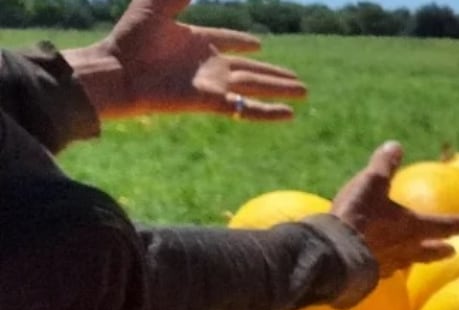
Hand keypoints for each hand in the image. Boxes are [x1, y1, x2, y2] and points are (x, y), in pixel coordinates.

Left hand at [67, 0, 305, 120]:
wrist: (117, 71)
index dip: (242, 41)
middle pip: (250, 68)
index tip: (258, 44)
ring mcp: (212, 84)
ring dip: (279, 89)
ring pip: (255, 86)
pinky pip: (245, 108)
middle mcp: (208, 64)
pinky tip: (289, 115)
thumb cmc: (130, 38)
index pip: (227, 40)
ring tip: (304, 92)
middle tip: (297, 79)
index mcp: (195, 40)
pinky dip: (268, 112)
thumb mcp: (156, 6)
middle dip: (274, 73)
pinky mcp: (211, 102)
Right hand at [332, 143, 458, 273]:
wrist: (335, 252)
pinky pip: (384, 270)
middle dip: (441, 249)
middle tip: (453, 251)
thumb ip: (385, 166)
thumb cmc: (359, 215)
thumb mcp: (371, 183)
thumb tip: (396, 146)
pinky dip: (389, 266)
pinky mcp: (369, 274)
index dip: (457, 222)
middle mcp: (405, 249)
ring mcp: (388, 264)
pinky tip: (385, 267)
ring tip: (418, 260)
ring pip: (407, 262)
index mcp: (412, 227)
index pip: (442, 225)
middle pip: (429, 251)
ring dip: (416, 259)